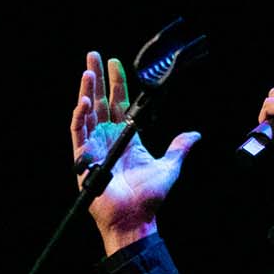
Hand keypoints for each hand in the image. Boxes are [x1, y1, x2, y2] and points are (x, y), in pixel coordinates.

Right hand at [70, 51, 199, 253]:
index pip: (121, 104)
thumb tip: (195, 133)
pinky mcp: (83, 158)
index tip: (116, 63)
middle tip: (94, 55)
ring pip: (87, 112)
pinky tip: (84, 101)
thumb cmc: (150, 197)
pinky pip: (78, 132)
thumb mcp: (170, 166)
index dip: (118, 83)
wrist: (135, 218)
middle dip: (97, 78)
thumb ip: (180, 147)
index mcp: (128, 137)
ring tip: (88, 70)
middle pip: (101, 101)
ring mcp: (94, 147)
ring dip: (86, 91)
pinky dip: (80, 117)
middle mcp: (109, 138)